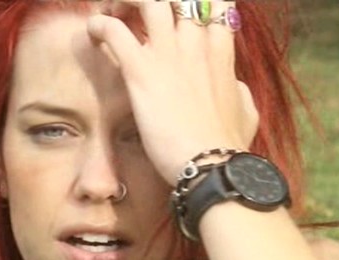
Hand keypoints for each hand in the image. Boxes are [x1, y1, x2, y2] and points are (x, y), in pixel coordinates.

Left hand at [86, 1, 258, 185]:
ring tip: (112, 13)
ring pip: (147, 1)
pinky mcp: (142, 71)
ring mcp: (168, 54)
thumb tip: (233, 85)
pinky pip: (114, 31)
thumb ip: (237, 91)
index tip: (177, 18)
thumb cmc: (228, 146)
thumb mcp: (245, 113)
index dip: (194, 6)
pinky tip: (93, 32)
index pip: (213, 6)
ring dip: (125, 3)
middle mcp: (195, 44)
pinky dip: (99, 25)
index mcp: (219, 53)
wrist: (213, 165)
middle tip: (136, 13)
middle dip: (152, 1)